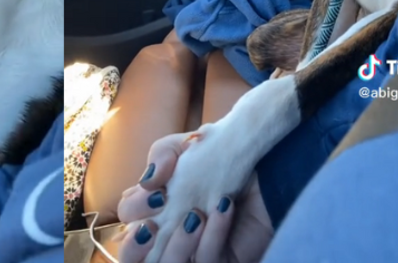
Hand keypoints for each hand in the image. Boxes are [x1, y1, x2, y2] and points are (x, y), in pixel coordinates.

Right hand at [117, 132, 272, 262]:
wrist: (270, 168)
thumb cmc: (225, 158)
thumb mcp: (190, 145)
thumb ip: (163, 152)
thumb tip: (148, 178)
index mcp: (154, 206)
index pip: (127, 217)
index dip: (134, 210)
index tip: (157, 193)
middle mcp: (167, 235)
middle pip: (130, 258)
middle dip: (135, 245)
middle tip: (154, 224)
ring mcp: (192, 251)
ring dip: (177, 244)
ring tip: (196, 214)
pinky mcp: (220, 260)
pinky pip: (206, 260)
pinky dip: (211, 236)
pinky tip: (223, 209)